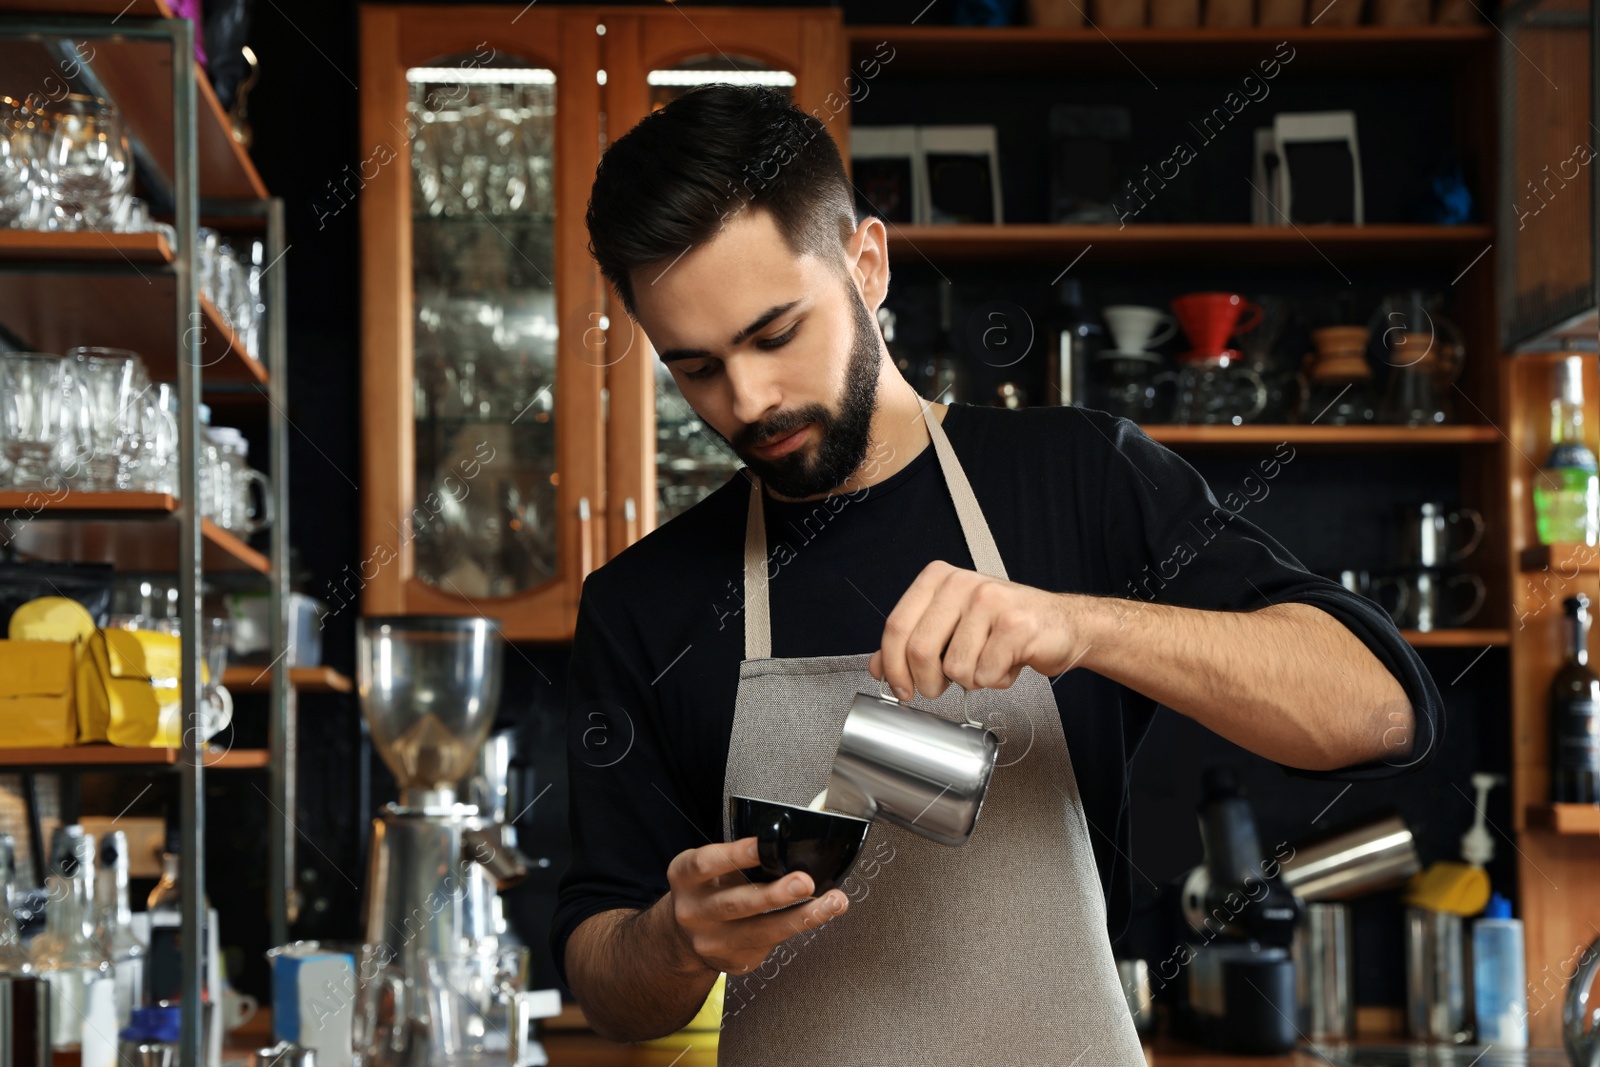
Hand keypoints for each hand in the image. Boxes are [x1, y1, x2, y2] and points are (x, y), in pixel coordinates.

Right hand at [665, 837, 848, 975]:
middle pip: (737, 902)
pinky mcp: (734, 962)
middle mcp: (694, 911)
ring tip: (833, 903)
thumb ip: (742, 854)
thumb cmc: (709, 888)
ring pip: (762, 930)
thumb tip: (792, 838)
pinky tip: (821, 914)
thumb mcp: (712, 865)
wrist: (685, 936)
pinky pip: (772, 943)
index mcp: (686, 876)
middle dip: (775, 894)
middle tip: (804, 882)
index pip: (707, 863)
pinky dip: (800, 927)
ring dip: (802, 915)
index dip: (736, 854)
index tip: (764, 844)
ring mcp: (713, 941)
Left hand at [868, 561, 1087, 699]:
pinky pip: (986, 674)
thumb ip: (913, 641)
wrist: (1062, 625)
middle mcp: (962, 583)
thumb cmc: (1005, 625)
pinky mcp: (1016, 625)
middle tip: (938, 688)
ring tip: (987, 663)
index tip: (899, 688)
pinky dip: (995, 680)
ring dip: (970, 680)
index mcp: (939, 578)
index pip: (896, 626)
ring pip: (955, 668)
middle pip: (919, 649)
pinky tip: (1007, 663)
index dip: (892, 666)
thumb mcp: (952, 626)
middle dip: (926, 682)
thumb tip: (878, 666)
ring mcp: (990, 601)